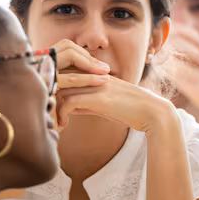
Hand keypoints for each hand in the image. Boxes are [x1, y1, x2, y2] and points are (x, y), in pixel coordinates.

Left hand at [49, 40, 178, 135]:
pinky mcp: (99, 97)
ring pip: (61, 89)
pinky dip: (62, 115)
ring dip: (53, 108)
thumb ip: (85, 100)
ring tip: (53, 123)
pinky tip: (63, 126)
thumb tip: (68, 106)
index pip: (64, 73)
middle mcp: (92, 75)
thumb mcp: (103, 102)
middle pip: (58, 78)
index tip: (50, 107)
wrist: (152, 113)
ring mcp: (95, 84)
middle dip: (49, 97)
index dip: (53, 88)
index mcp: (93, 73)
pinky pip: (69, 102)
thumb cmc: (129, 110)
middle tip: (46, 116)